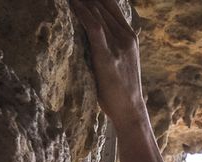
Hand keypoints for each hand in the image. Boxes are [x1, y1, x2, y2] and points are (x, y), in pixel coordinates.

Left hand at [66, 0, 147, 125]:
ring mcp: (118, 46)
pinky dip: (81, 13)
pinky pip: (93, 27)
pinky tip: (71, 4)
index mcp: (130, 37)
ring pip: (97, 12)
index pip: (111, 5)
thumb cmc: (120, 89)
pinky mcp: (107, 56)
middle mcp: (126, 37)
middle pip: (102, 5)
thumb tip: (91, 36)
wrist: (130, 111)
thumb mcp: (120, 61)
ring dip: (80, 1)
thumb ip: (110, 44)